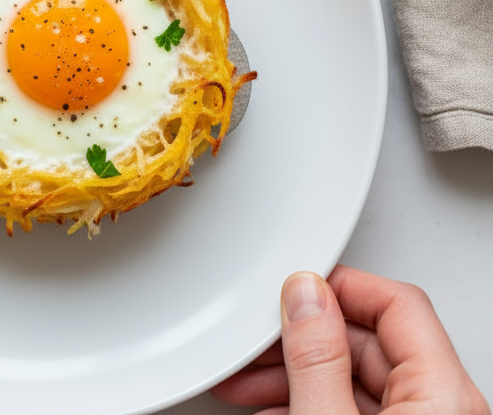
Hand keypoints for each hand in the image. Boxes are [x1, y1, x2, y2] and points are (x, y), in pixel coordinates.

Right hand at [213, 265, 488, 413]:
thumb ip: (316, 359)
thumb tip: (303, 296)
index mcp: (444, 396)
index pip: (397, 302)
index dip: (337, 287)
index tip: (288, 292)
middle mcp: (444, 410)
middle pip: (371, 341)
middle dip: (301, 340)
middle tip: (253, 344)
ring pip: (357, 379)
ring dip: (296, 373)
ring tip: (245, 383)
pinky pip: (356, 410)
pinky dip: (310, 402)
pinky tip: (271, 408)